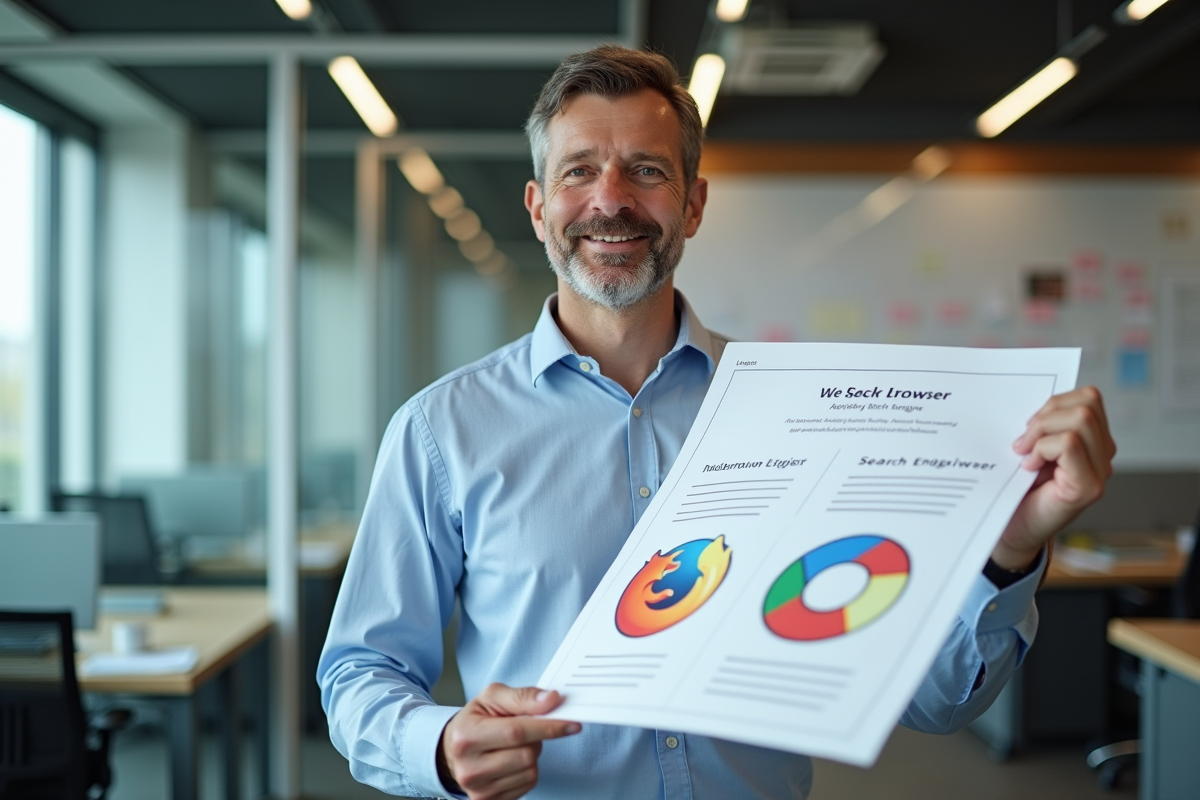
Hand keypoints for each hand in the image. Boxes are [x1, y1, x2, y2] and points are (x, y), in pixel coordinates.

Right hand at [438, 683, 580, 799]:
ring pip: (530, 772)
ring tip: (514, 745)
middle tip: (525, 729)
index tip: (571, 723)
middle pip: (527, 754)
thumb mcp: (492, 698)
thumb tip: (551, 700)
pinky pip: (527, 785)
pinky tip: (512, 761)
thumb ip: (522, 696)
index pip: (517, 732)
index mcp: (467, 736)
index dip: (548, 726)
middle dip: (536, 739)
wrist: (453, 749)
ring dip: (532, 755)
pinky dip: (527, 770)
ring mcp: (479, 789)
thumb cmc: (475, 720)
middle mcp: (470, 767)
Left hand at [994, 386, 1115, 570]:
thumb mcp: (1029, 447)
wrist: (1011, 530)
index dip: (1053, 403)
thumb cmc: (1017, 490)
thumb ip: (1040, 425)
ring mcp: (1100, 471)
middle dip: (1047, 413)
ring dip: (1043, 431)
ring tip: (1025, 453)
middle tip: (1023, 440)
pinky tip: (1029, 467)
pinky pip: (1070, 444)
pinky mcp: (1089, 487)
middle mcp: (1102, 453)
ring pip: (1081, 419)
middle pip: (1088, 402)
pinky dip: (1043, 449)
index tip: (1028, 425)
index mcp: (1091, 439)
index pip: (1088, 397)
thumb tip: (1029, 398)